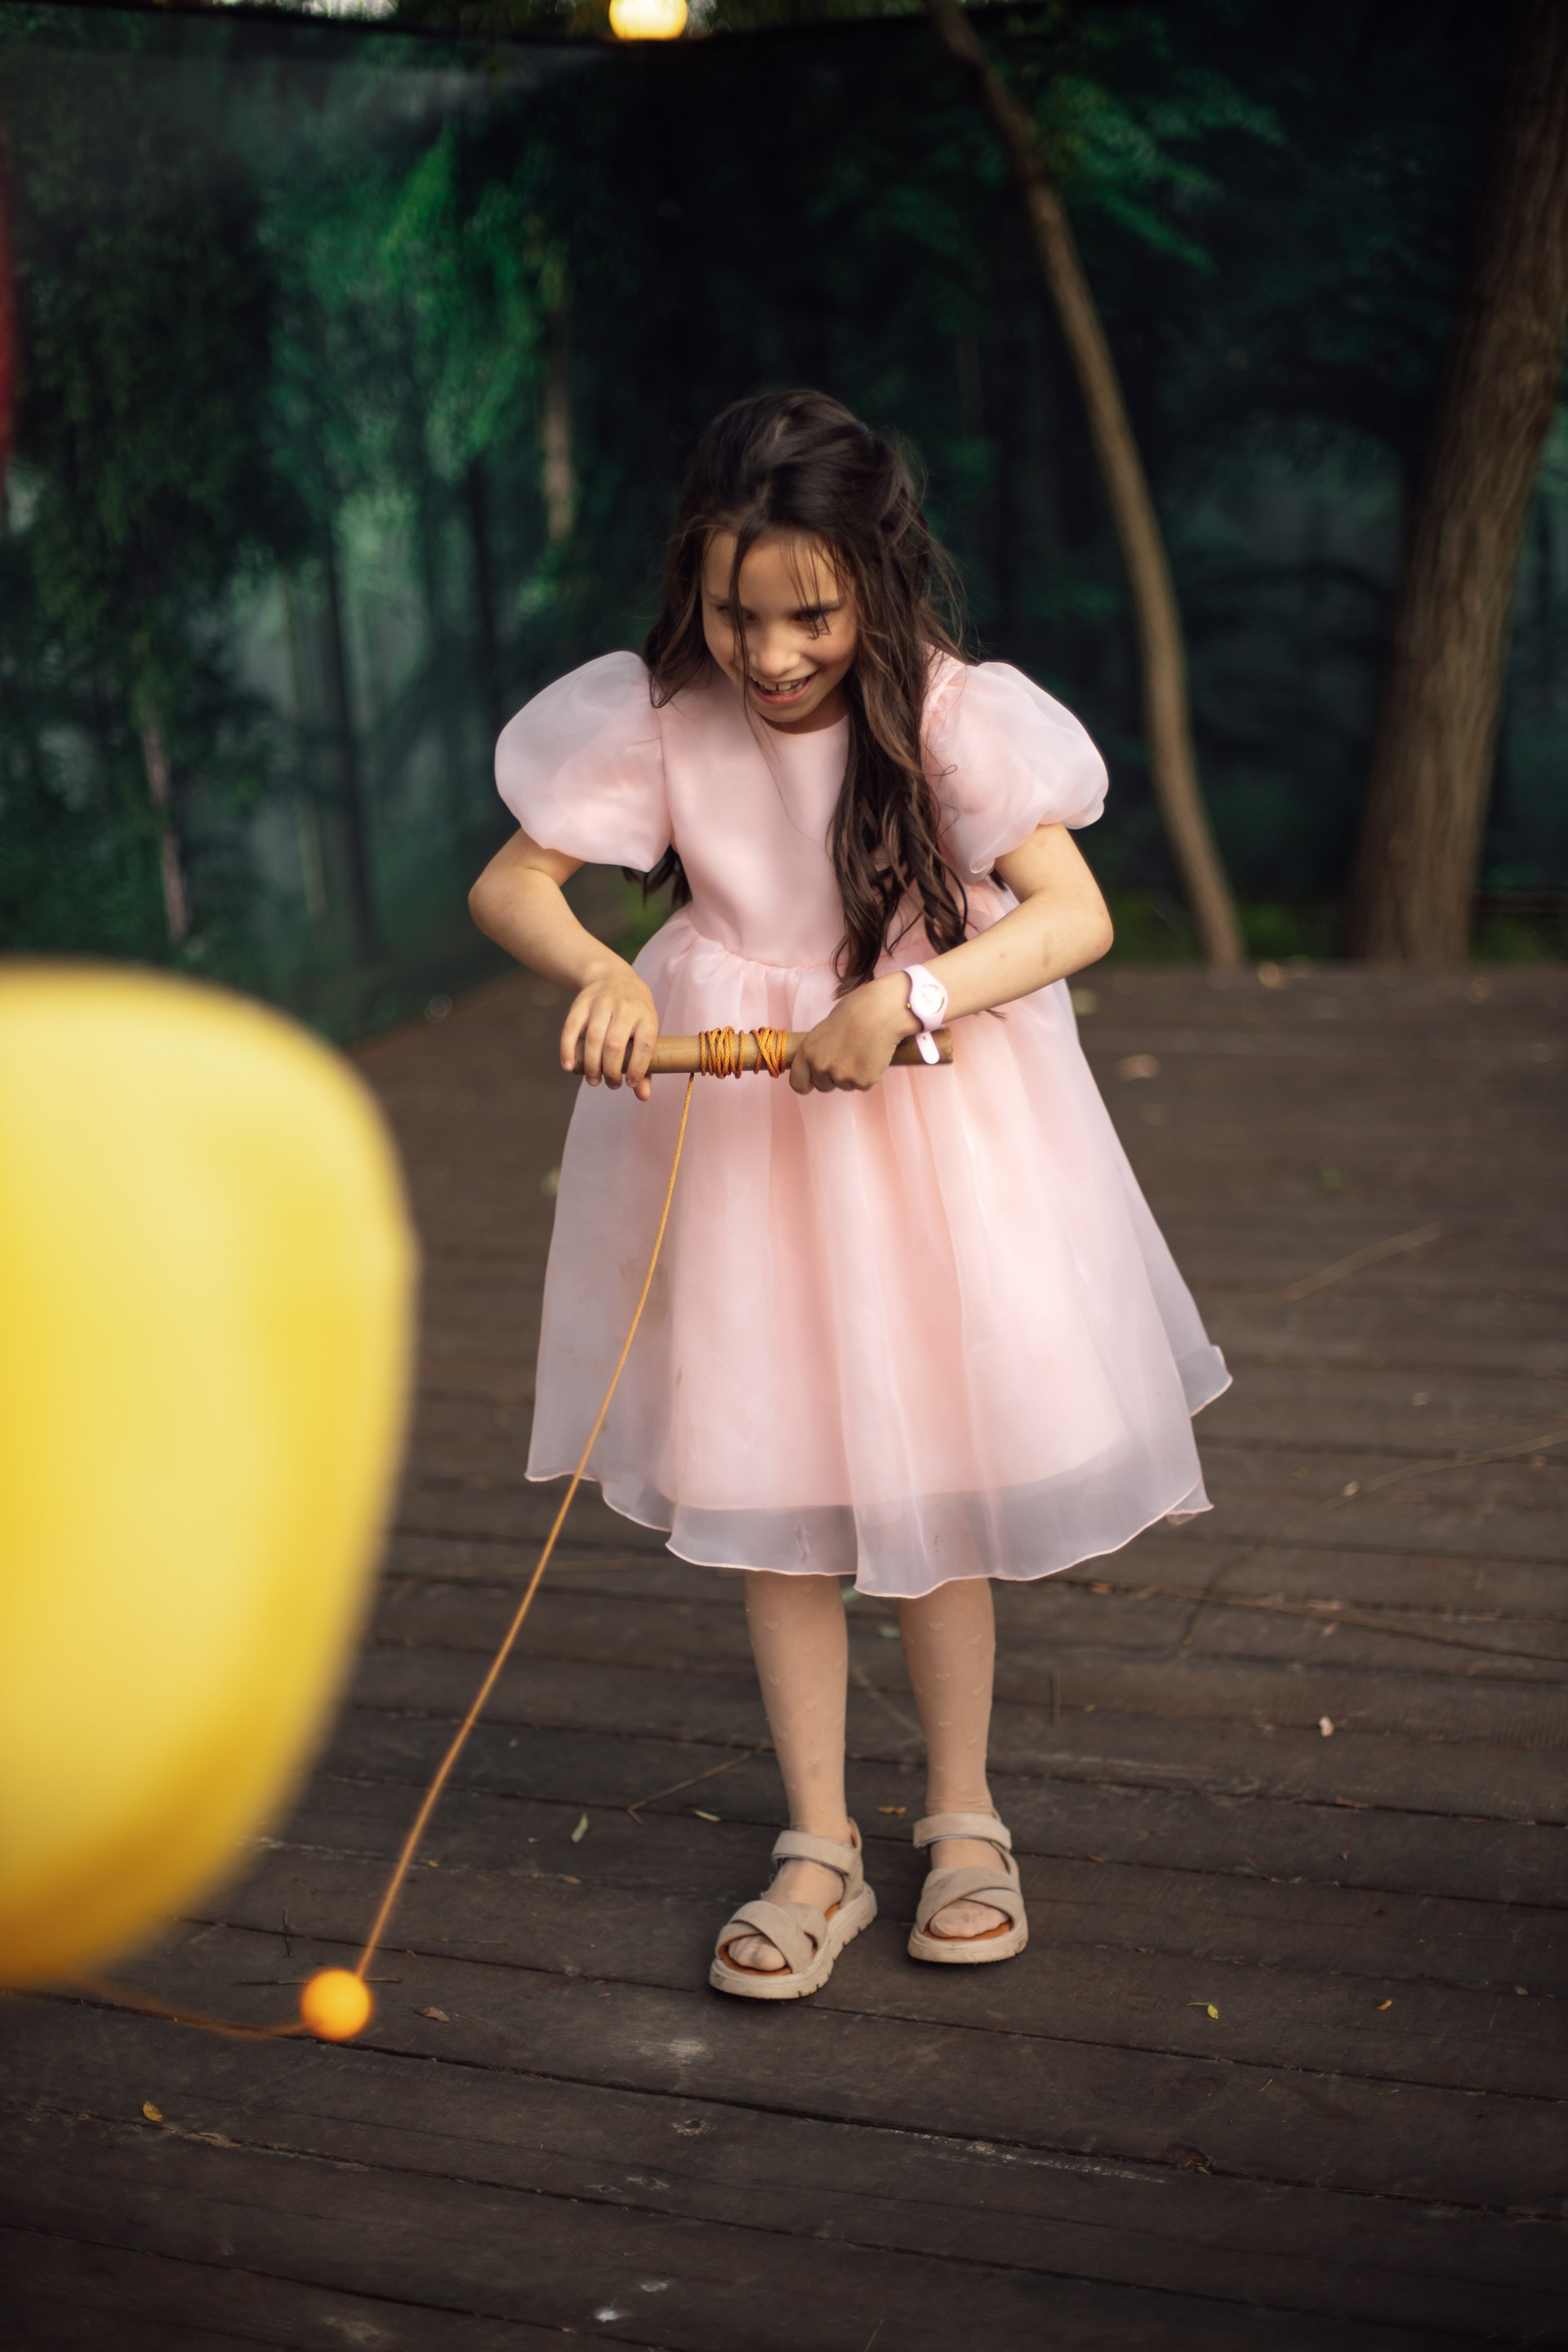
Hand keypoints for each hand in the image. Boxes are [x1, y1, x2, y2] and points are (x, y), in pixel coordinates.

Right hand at [560, 961, 659, 1100]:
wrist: (611, 975)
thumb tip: (643, 1097)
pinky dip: (567, 1049)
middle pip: (615, 1045)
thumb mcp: (645, 1030)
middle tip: (610, 1084)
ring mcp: (601, 1003)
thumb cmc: (633, 1013)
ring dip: (591, 1065)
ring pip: (594, 1039)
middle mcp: (624, 1007)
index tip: (631, 1084)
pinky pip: (571, 1028)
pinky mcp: (581, 1003)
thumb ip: (645, 1063)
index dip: (638, 1069)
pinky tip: (569, 1066)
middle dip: (611, 1071)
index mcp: (646, 1016)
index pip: (644, 1045)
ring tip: (593, 1080)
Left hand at [789, 973, 917, 1093]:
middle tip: (848, 1057)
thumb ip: (820, 1050)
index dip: (805, 1084)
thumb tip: (822, 1064)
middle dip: (834, 1077)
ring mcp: (841, 1076)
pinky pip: (864, 1084)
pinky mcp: (862, 1081)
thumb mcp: (825, 1029)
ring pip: (846, 1085)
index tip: (811, 1085)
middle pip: (824, 1086)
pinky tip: (874, 1055)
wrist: (880, 1011)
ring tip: (863, 1050)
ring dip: (853, 1074)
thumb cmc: (856, 1012)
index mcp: (807, 1051)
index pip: (797, 1082)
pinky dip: (870, 1073)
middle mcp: (820, 1066)